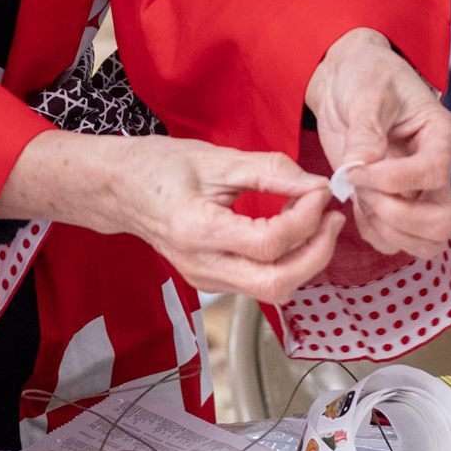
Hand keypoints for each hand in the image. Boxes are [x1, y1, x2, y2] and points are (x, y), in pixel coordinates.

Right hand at [0, 131, 342, 301]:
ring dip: (306, 262)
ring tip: (318, 224)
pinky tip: (292, 233)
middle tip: (332, 219)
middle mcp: (202, 266)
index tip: (319, 190)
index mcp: (198, 231)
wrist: (118, 190)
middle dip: (317, 255)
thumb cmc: (159, 167)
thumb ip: (269, 171)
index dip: (306, 218)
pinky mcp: (211, 281)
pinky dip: (287, 264)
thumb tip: (314, 184)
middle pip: (277, 284)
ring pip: (272, 292)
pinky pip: (259, 285)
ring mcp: (206, 279)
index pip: (270, 242)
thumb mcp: (215, 158)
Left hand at [305, 29, 450, 259]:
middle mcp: (437, 169)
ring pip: (425, 241)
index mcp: (442, 136)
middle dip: (395, 215)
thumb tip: (359, 169)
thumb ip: (365, 131)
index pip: (432, 173)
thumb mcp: (366, 92)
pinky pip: (396, 241)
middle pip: (440, 220)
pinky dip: (374, 233)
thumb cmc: (365, 76)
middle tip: (361, 190)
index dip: (392, 180)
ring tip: (358, 198)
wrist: (347, 82)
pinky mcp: (397, 204)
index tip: (356, 171)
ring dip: (386, 229)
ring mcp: (418, 192)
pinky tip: (356, 206)